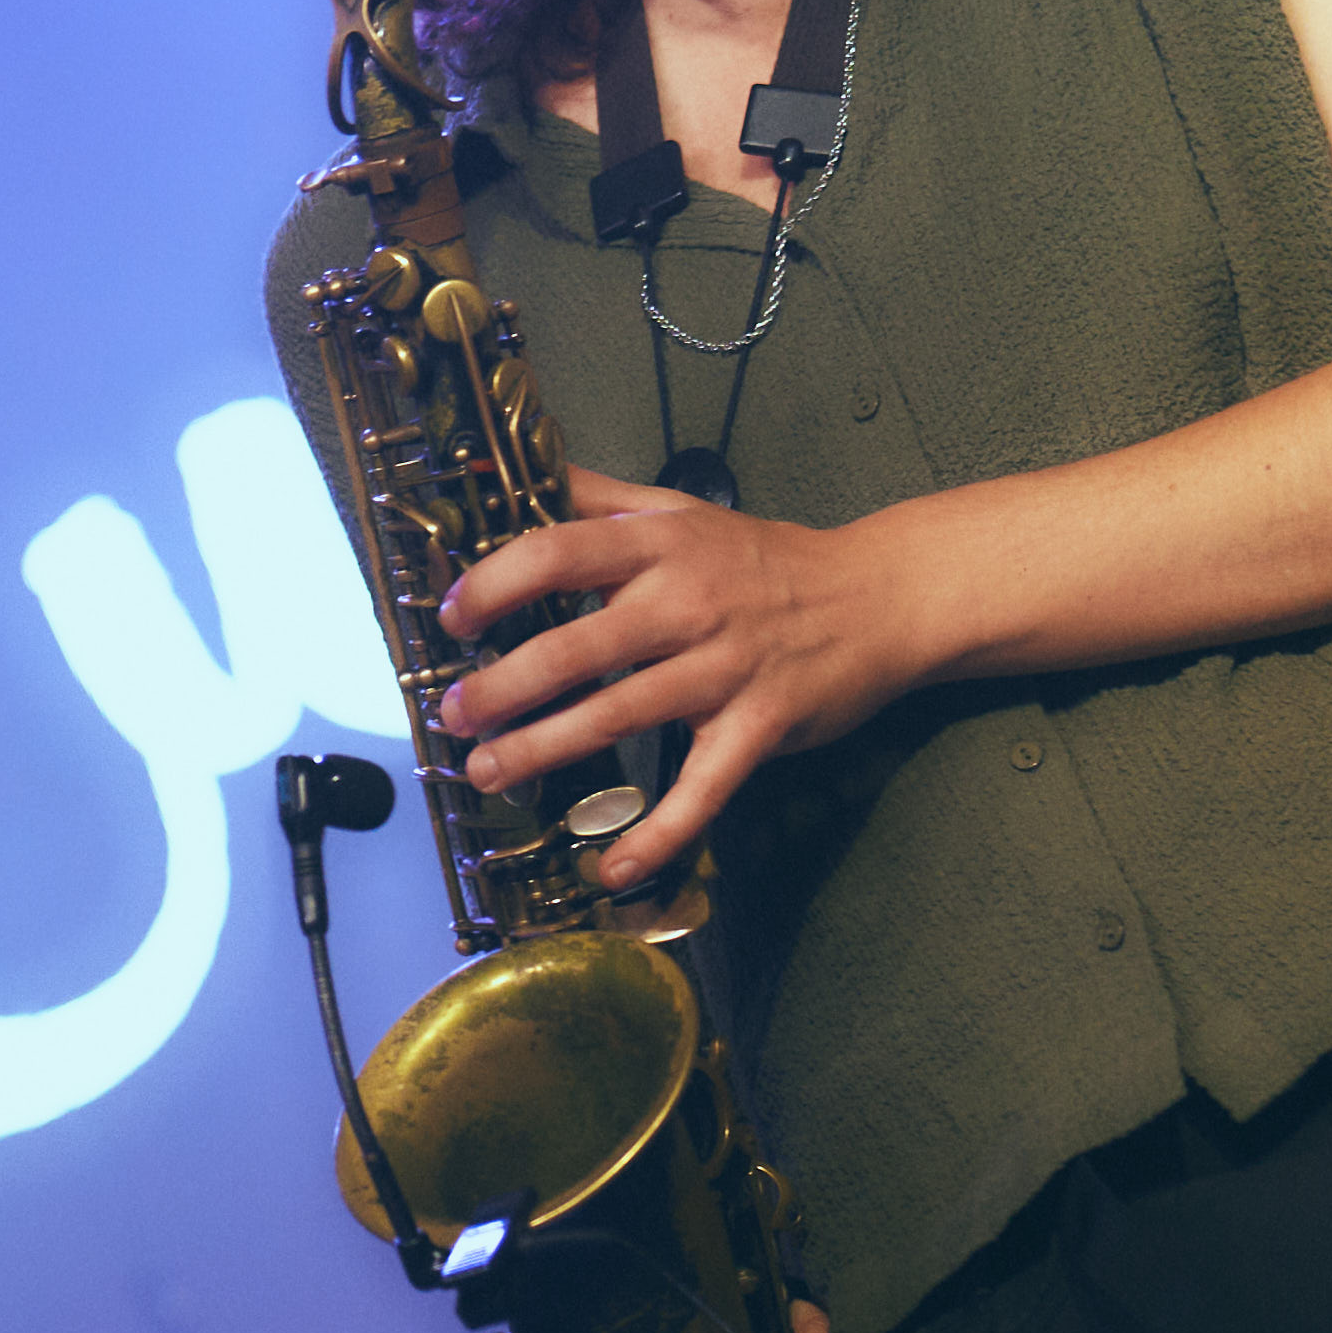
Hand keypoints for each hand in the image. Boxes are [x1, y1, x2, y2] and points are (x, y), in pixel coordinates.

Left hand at [432, 473, 936, 893]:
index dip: (495, 584)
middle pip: (575, 646)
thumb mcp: (682, 509)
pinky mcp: (759, 727)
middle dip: (501, 687)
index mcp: (660, 547)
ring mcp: (724, 669)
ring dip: (543, 750)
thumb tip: (520, 465)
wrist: (879, 597)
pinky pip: (701, 790)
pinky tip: (611, 866)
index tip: (452, 618)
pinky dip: (657, 834)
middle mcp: (686, 605)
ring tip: (488, 772)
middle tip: (454, 715)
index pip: (559, 554)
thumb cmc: (765, 559)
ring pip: (618, 716)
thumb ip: (599, 496)